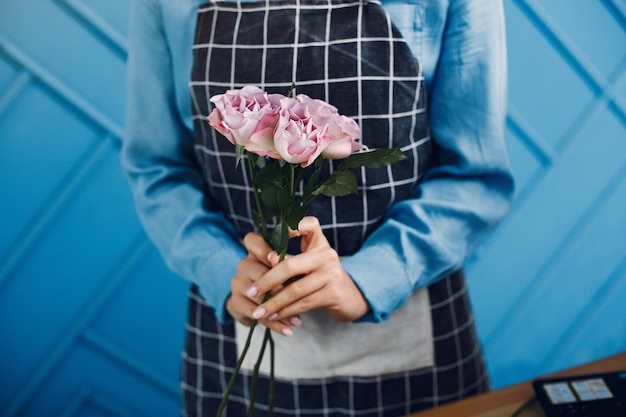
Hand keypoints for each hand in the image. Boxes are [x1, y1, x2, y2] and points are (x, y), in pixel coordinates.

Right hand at [226, 233, 301, 335]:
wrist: (252, 298)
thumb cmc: (277, 278)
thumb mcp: (283, 268)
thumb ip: (291, 265)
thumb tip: (305, 272)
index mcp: (254, 250)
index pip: (252, 240)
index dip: (264, 249)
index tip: (277, 259)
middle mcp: (243, 264)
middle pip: (258, 272)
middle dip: (279, 286)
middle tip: (299, 295)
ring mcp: (237, 283)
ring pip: (259, 297)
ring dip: (280, 310)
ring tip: (299, 320)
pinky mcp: (236, 302)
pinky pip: (256, 314)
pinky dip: (274, 323)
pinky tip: (288, 330)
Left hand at [246, 216, 369, 322]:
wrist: (349, 297)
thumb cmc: (319, 277)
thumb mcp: (307, 261)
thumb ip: (288, 258)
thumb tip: (265, 259)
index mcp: (318, 241)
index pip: (308, 224)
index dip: (290, 228)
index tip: (269, 242)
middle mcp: (326, 254)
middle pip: (290, 265)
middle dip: (267, 281)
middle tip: (251, 292)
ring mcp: (331, 274)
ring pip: (295, 289)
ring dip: (273, 303)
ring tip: (259, 311)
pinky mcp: (334, 293)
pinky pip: (304, 303)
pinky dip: (286, 311)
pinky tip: (275, 316)